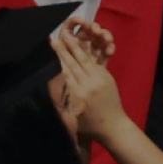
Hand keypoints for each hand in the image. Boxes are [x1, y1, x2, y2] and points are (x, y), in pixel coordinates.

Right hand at [50, 25, 128, 142]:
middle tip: (55, 38)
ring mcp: (100, 79)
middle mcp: (89, 84)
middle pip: (74, 63)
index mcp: (78, 95)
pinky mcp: (107, 77)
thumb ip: (61, 100)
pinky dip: (87, 54)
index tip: (49, 50)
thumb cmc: (89, 126)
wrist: (113, 126)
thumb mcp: (70, 116)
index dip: (57, 60)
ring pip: (85, 60)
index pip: (65, 72)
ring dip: (75, 48)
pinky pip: (96, 63)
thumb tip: (49, 85)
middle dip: (64, 50)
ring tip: (67, 37)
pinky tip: (81, 47)